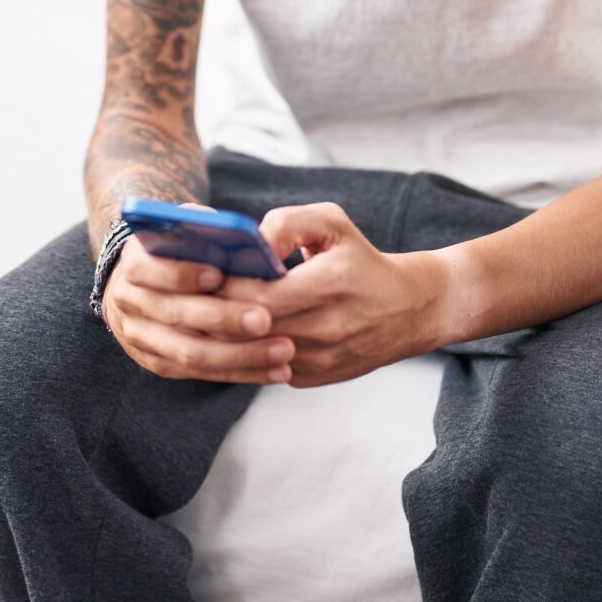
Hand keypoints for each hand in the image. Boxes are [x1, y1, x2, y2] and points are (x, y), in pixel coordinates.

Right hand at [101, 205, 298, 384]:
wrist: (146, 284)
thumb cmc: (180, 251)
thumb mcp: (185, 231)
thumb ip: (204, 231)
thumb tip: (240, 238)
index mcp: (135, 263)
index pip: (148, 269)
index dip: (183, 273)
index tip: (219, 275)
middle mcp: (131, 302)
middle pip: (176, 315)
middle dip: (223, 319)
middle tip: (265, 319)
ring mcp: (142, 338)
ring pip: (191, 353)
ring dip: (241, 355)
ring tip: (284, 350)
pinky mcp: (161, 364)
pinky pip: (204, 374)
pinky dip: (244, 372)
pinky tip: (279, 370)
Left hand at [215, 202, 452, 388]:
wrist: (408, 309)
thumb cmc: (362, 261)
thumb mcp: (332, 224)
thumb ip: (286, 224)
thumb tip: (249, 244)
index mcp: (328, 284)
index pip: (254, 294)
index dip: (221, 284)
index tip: (201, 271)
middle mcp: (325, 327)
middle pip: (247, 327)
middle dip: (214, 311)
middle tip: (192, 293)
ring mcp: (319, 359)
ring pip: (251, 352)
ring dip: (225, 334)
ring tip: (206, 311)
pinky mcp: (314, 377)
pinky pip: (264, 367)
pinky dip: (245, 351)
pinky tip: (234, 333)